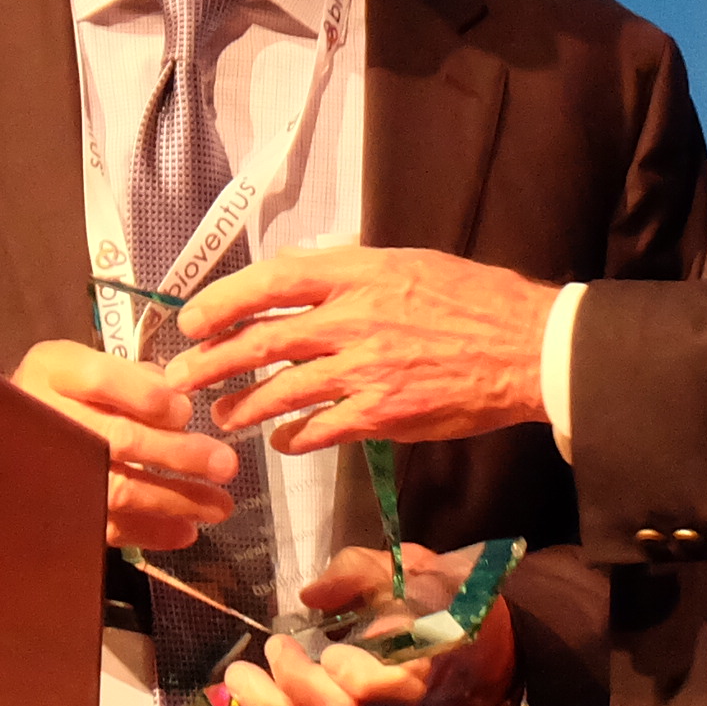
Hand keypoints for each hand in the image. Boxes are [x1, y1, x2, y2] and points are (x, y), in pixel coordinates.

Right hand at [9, 339, 236, 549]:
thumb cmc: (59, 391)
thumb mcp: (86, 362)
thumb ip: (132, 376)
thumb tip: (179, 403)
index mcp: (54, 370)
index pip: (101, 380)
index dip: (147, 397)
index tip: (185, 411)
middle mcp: (46, 418)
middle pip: (118, 438)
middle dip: (178, 454)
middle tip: (225, 464)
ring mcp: (48, 470)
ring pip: (117, 488)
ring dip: (175, 499)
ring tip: (219, 505)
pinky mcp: (57, 511)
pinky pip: (106, 526)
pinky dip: (150, 532)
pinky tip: (186, 531)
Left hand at [166, 248, 555, 453]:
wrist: (527, 347)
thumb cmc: (474, 299)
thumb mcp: (408, 264)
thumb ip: (353, 274)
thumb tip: (304, 281)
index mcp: (359, 273)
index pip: (272, 281)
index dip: (224, 299)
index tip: (192, 318)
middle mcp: (354, 318)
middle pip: (262, 339)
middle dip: (212, 361)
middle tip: (179, 377)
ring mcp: (366, 369)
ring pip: (281, 390)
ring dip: (243, 405)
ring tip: (222, 416)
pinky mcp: (383, 414)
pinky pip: (321, 429)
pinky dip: (294, 437)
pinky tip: (282, 441)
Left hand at [216, 544, 518, 705]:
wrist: (482, 659)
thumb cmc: (444, 603)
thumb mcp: (413, 568)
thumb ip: (361, 573)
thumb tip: (310, 594)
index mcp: (425, 662)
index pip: (383, 688)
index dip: (352, 674)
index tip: (330, 647)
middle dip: (295, 688)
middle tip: (272, 649)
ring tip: (235, 684)